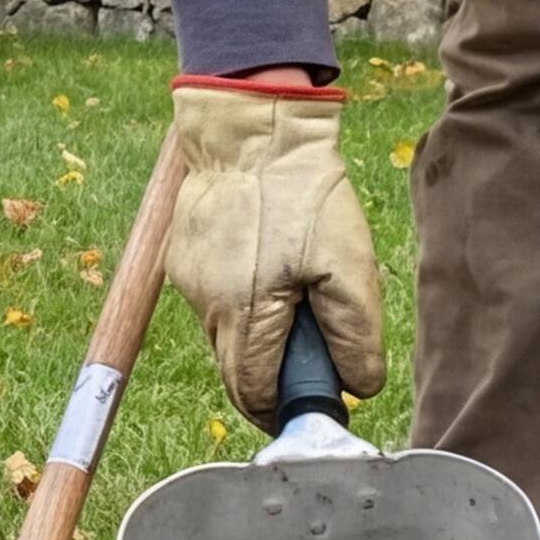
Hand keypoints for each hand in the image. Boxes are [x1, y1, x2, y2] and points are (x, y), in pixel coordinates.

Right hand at [164, 74, 386, 413]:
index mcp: (242, 316)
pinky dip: (238, 300)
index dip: (281, 408)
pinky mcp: (181, 257)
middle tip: (309, 352)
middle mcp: (204, 307)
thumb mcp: (347, 265)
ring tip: (290, 294)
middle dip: (270, 375)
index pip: (252, 393)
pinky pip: (210, 299)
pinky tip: (265, 264)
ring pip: (222, 334)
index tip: (310, 401)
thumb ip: (355, 335)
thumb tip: (358, 386)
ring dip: (255, 333)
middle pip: (234, 369)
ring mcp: (186, 281)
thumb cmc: (301, 194)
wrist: (251, 131)